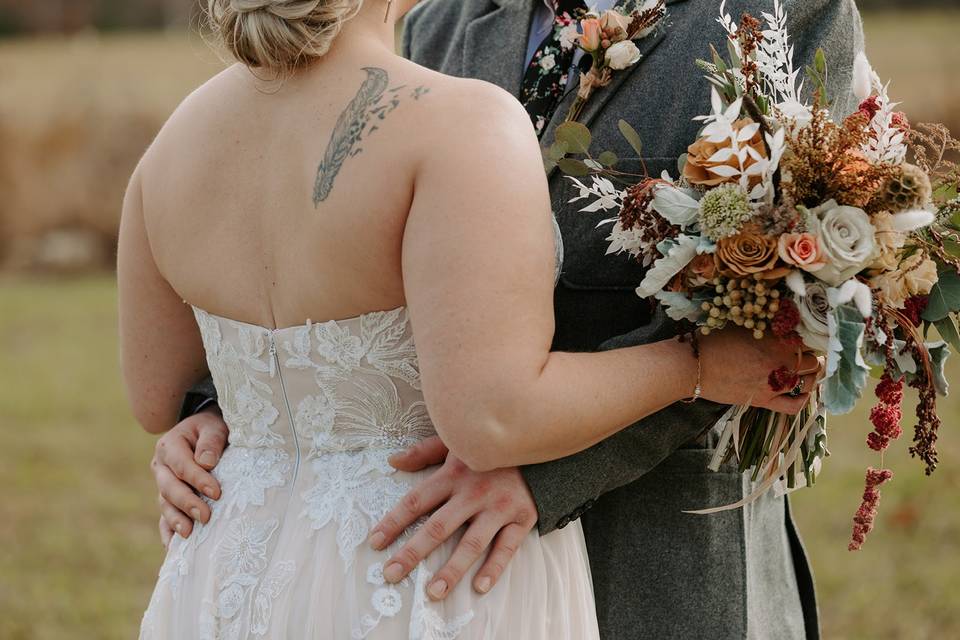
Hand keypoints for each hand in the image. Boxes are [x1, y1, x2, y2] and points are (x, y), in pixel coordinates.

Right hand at [153, 405, 228, 545]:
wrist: (206, 432)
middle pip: (169, 488)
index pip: (182, 465)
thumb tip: (206, 462)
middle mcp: (161, 466)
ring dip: (176, 520)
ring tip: (189, 533)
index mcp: (169, 445)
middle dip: (187, 503)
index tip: (216, 492)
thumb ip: (211, 441)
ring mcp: (162, 484)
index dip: (198, 479)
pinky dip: (167, 532)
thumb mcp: (214, 426)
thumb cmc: (213, 427)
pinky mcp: (168, 499)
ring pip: (165, 504)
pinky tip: (173, 547)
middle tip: (206, 516)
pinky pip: (164, 517)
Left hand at [368, 436, 537, 600]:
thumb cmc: (491, 447)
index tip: (375, 543)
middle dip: (412, 553)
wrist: (538, 442)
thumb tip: (393, 462)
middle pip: (438, 527)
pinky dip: (494, 568)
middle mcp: (473, 493)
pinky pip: (507, 547)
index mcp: (453, 475)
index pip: (416, 502)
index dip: (394, 522)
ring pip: (471, 542)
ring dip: (452, 569)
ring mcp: (498, 507)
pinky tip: (479, 586)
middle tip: (391, 574)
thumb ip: (424, 452)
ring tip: (433, 592)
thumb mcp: (456, 442)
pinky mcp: (522, 517)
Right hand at [699, 329, 821, 413]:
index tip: (804, 338)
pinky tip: (803, 393)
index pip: (808, 338)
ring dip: (811, 375)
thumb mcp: (743, 324)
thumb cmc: (713, 341)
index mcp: (777, 339)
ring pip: (808, 381)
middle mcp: (781, 361)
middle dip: (812, 356)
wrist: (693, 366)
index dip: (809, 337)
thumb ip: (767, 326)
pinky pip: (794, 405)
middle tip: (806, 353)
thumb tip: (783, 323)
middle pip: (812, 359)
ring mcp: (775, 383)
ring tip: (806, 370)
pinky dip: (803, 400)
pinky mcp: (764, 400)